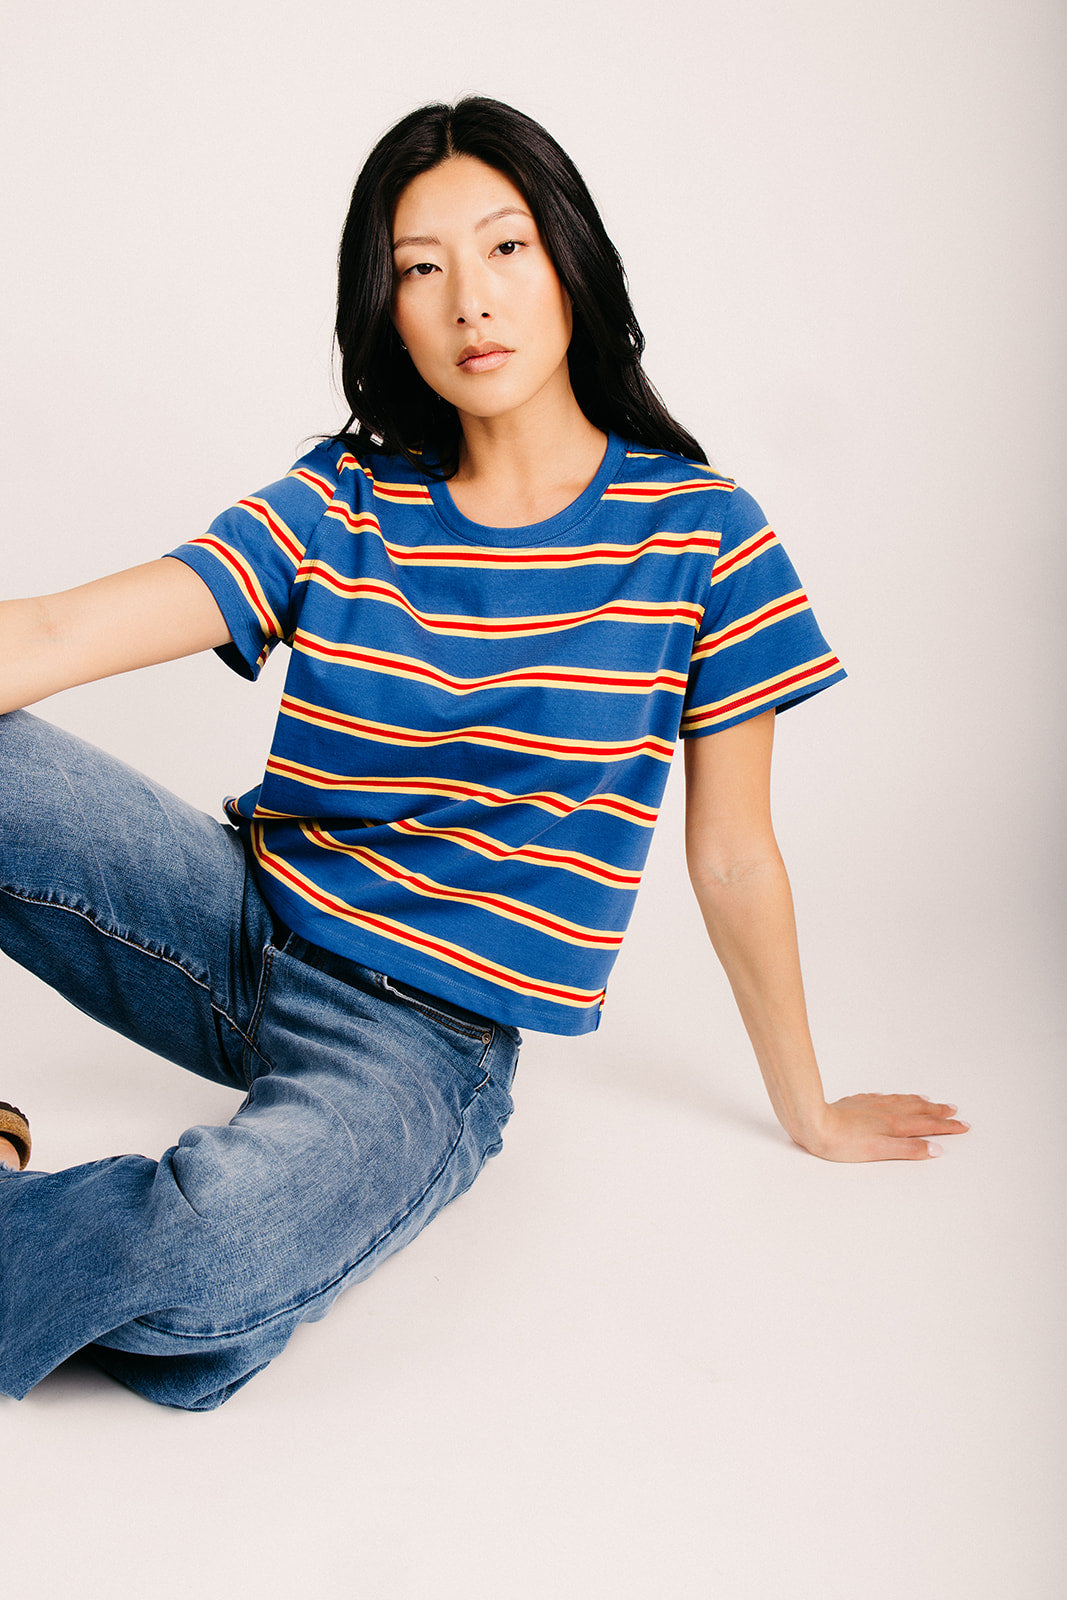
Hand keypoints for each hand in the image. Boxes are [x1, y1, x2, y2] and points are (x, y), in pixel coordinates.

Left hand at [791, 1094, 969, 1162]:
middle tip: (954, 1110)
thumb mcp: (880, 1151)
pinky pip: (881, 1097)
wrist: (813, 1123)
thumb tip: (935, 1149)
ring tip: (929, 1100)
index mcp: (894, 1125)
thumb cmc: (843, 1142)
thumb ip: (908, 1149)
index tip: (963, 1126)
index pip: (927, 1125)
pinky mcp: (856, 1103)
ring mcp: (870, 1105)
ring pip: (901, 1101)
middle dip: (938, 1111)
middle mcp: (885, 1112)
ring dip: (918, 1102)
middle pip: (918, 1110)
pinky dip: (893, 1097)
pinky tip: (890, 1097)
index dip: (946, 1126)